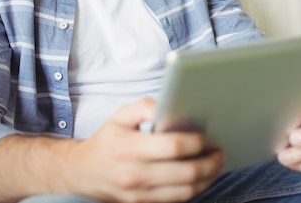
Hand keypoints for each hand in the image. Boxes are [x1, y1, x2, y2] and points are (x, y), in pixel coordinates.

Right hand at [70, 97, 223, 202]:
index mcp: (129, 149)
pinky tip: (200, 177)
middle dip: (209, 162)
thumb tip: (171, 107)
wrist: (82, 172)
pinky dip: (194, 189)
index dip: (195, 142)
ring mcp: (139, 195)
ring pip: (186, 191)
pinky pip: (177, 200)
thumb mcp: (120, 115)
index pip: (172, 146)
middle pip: (186, 173)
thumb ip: (145, 106)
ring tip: (215, 164)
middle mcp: (135, 175)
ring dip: (207, 178)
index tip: (205, 136)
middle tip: (219, 152)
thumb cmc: (107, 140)